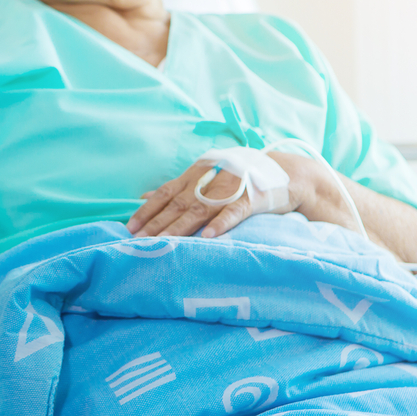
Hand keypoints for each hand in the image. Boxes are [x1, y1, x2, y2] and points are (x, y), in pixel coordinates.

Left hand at [126, 151, 350, 238]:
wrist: (286, 173)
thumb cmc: (240, 178)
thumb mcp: (206, 176)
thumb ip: (177, 188)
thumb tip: (145, 197)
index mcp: (197, 172)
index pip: (166, 192)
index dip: (148, 210)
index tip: (130, 228)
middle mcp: (211, 178)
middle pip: (179, 203)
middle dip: (158, 223)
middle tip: (140, 242)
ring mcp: (231, 187)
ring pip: (201, 208)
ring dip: (181, 227)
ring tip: (165, 243)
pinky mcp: (252, 198)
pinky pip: (233, 212)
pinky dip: (220, 224)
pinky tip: (208, 237)